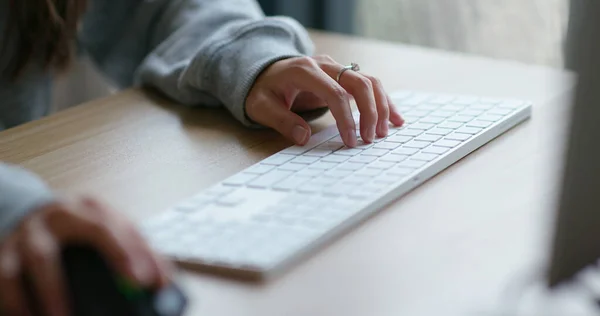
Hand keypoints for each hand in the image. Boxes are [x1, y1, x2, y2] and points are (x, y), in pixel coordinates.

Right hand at [0, 197, 169, 315]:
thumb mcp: (110, 228)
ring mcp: (26, 235)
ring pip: (35, 263)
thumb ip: (139, 252)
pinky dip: (17, 304)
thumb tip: (165, 285)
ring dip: (51, 295)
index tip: (146, 281)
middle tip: (104, 303)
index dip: (131, 254)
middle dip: (88, 271)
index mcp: (89, 208)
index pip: (112, 227)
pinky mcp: (2, 254)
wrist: (30, 211)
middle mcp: (56, 217)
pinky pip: (6, 280)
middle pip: (79, 236)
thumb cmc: (81, 227)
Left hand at [246, 55, 404, 147]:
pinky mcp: (344, 76)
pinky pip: (369, 85)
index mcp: (304, 70)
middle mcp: (325, 65)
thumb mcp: (261, 107)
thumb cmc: (263, 91)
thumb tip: (303, 138)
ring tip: (385, 132)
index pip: (334, 93)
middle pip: (359, 82)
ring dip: (381, 106)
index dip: (346, 118)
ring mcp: (337, 68)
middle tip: (370, 139)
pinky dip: (383, 101)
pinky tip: (395, 118)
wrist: (264, 73)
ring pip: (369, 81)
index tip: (350, 141)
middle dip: (370, 112)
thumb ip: (282, 121)